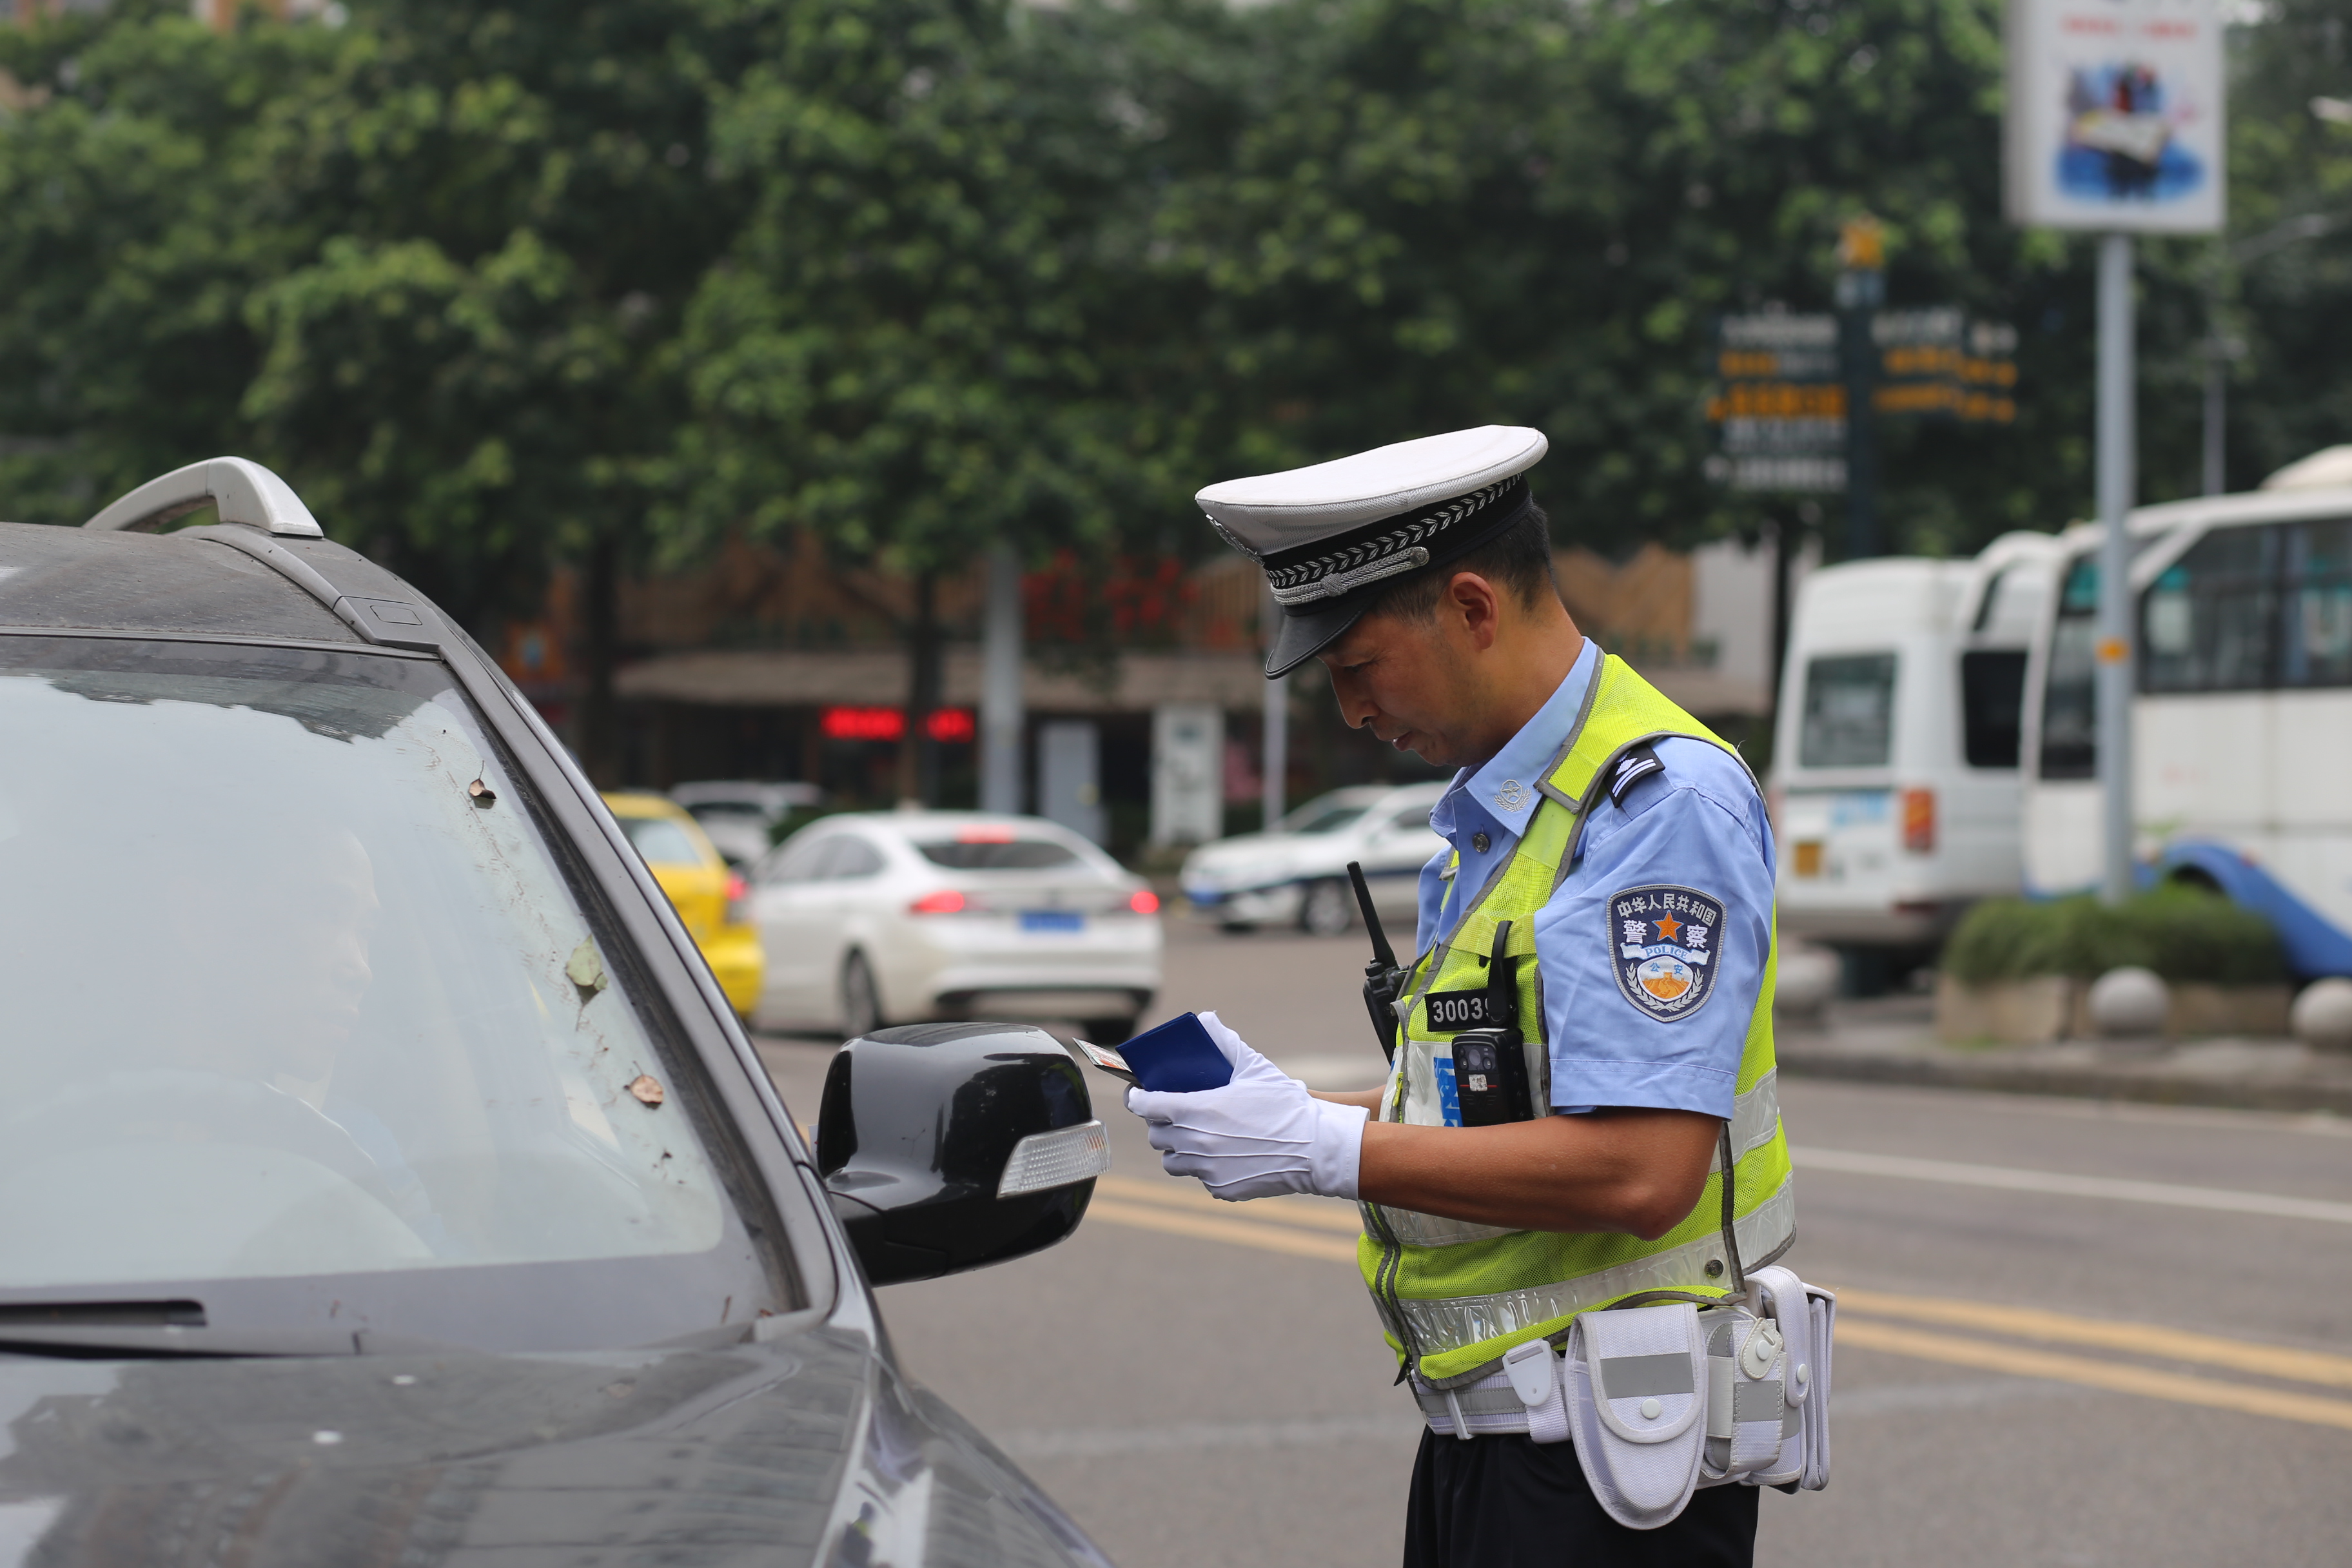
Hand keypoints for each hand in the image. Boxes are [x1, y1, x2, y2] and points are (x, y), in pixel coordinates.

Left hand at [1123, 1011, 1368, 1200]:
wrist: (1317, 1148)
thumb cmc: (1285, 1105)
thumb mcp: (1254, 1068)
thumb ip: (1226, 1042)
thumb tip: (1206, 1020)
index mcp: (1196, 1110)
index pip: (1146, 1106)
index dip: (1138, 1098)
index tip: (1138, 1095)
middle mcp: (1195, 1143)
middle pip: (1156, 1135)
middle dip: (1160, 1123)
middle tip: (1173, 1114)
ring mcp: (1207, 1170)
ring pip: (1172, 1162)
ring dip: (1177, 1149)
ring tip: (1193, 1138)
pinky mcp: (1222, 1189)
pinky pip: (1200, 1178)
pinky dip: (1205, 1167)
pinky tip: (1223, 1155)